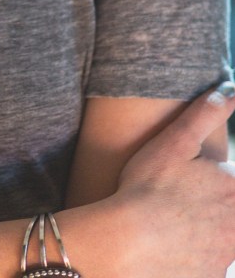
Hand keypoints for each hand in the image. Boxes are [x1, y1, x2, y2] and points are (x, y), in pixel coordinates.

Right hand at [115, 81, 234, 276]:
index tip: (188, 184)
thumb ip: (205, 114)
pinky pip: (205, 266)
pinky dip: (191, 258)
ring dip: (202, 233)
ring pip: (221, 241)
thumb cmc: (147, 188)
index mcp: (234, 189)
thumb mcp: (174, 142)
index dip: (214, 181)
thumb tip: (230, 89)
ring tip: (170, 228)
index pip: (231, 182)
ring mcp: (225, 258)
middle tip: (178, 205)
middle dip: (211, 208)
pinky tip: (168, 251)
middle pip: (227, 212)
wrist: (125, 243)